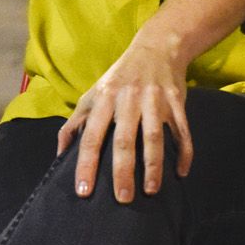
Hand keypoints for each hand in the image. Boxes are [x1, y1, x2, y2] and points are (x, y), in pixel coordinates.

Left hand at [56, 36, 192, 203]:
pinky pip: (182, 130)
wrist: (157, 45)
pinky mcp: (176, 101)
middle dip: (123, 171)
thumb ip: (76, 121)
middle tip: (122, 198)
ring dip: (153, 166)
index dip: (86, 164)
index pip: (91, 136)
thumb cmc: (121, 75)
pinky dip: (184, 152)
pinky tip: (181, 172)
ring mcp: (155, 100)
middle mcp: (129, 99)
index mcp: (105, 98)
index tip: (84, 190)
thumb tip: (60, 152)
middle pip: (124, 140)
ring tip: (151, 190)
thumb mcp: (94, 92)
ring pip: (153, 137)